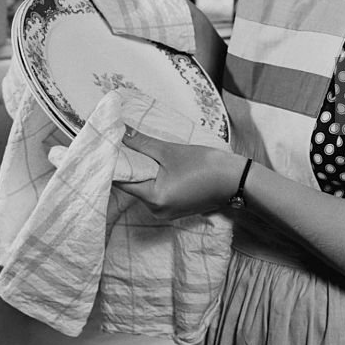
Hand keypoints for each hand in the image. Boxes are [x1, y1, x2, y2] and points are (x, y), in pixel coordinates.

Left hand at [116, 130, 246, 219]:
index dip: (114, 162)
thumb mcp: (171, 151)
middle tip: (122, 142)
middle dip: (129, 164)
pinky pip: (156, 191)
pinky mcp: (174, 207)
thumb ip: (143, 143)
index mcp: (153, 199)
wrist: (235, 179)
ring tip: (139, 149)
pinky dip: (153, 177)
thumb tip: (122, 133)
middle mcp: (156, 211)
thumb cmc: (205, 165)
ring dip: (142, 170)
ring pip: (144, 188)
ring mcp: (166, 211)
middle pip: (132, 185)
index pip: (122, 181)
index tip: (109, 145)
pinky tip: (156, 162)